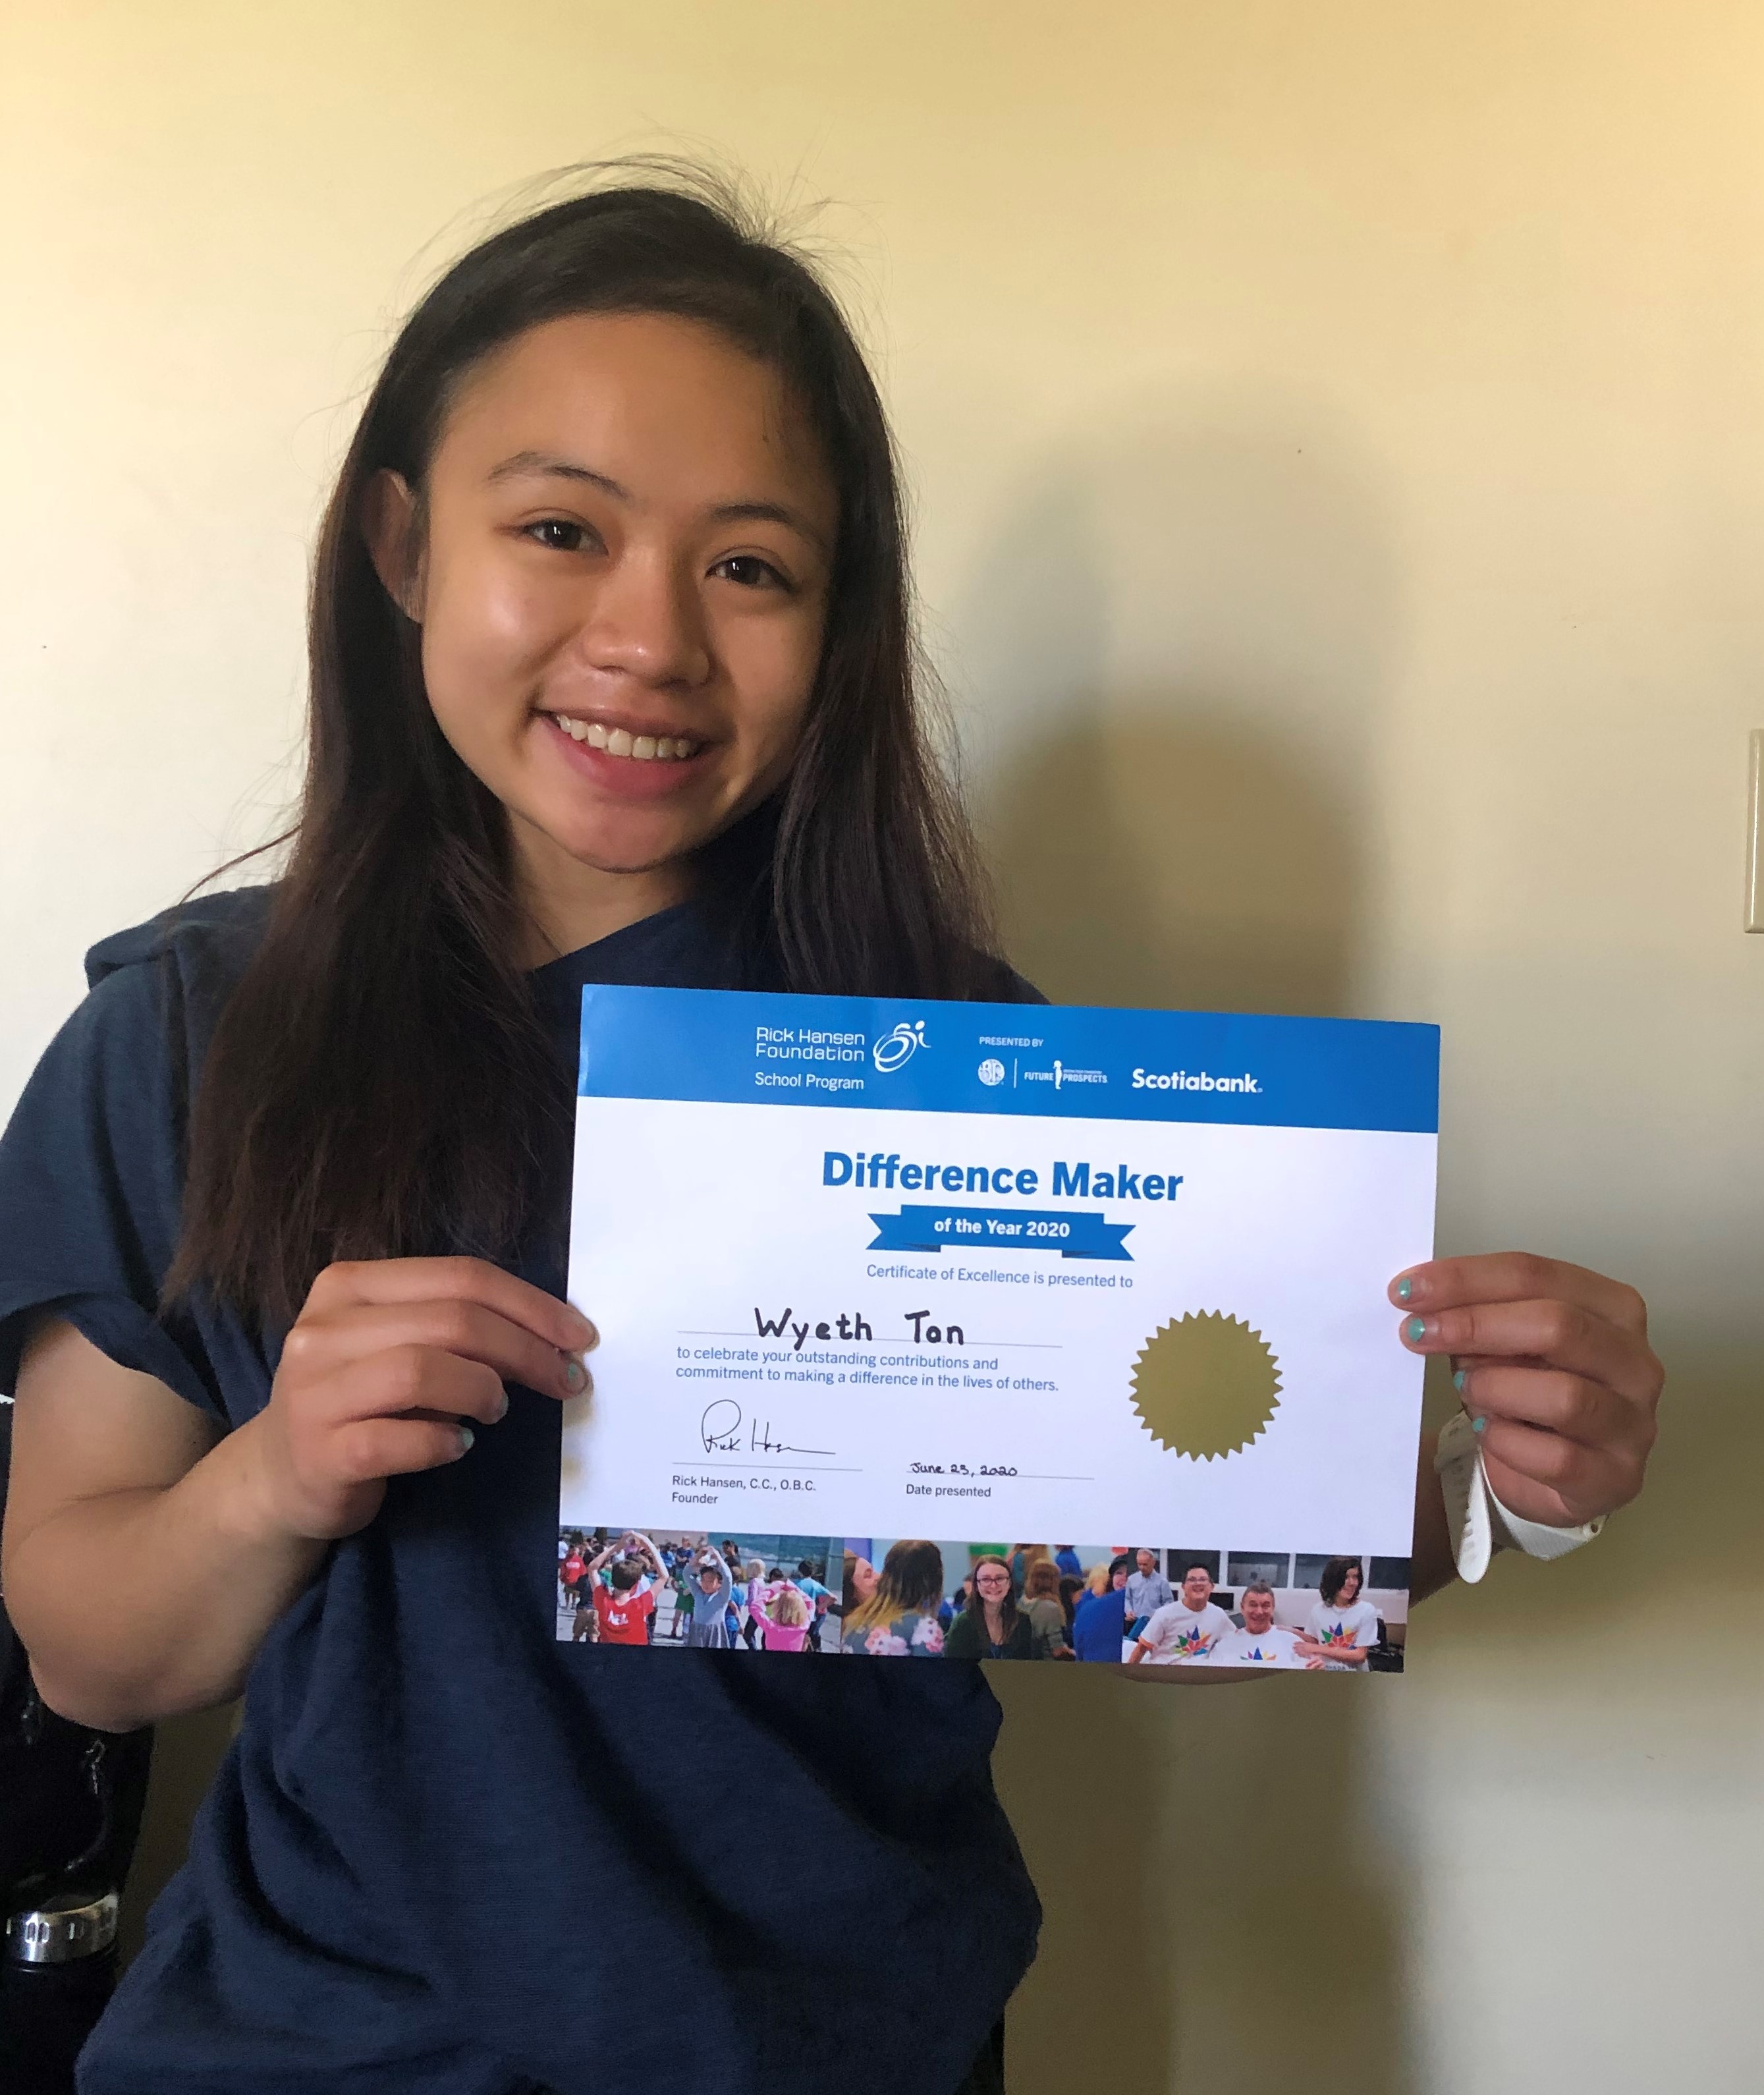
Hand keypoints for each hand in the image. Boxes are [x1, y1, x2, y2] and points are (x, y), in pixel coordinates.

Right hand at [249, 1257, 595, 1541]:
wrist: (280, 1476)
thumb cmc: (361, 1402)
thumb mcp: (396, 1345)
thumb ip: (454, 1327)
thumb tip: (552, 1334)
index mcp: (349, 1286)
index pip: (460, 1276)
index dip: (531, 1304)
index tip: (580, 1336)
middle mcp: (322, 1330)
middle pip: (451, 1320)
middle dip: (525, 1349)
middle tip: (566, 1380)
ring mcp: (314, 1391)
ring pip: (422, 1369)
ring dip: (482, 1390)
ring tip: (496, 1410)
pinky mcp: (318, 1453)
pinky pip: (399, 1438)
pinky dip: (443, 1441)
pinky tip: (459, 1445)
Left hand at [1392, 1253, 1660, 1527]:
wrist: (1552, 1475)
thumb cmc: (1528, 1395)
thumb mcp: (1504, 1344)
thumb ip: (1479, 1317)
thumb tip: (1423, 1303)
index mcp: (1612, 1309)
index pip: (1537, 1275)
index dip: (1466, 1279)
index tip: (1407, 1290)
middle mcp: (1635, 1362)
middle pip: (1557, 1325)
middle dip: (1475, 1325)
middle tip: (1417, 1334)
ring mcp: (1634, 1423)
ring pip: (1563, 1395)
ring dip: (1495, 1388)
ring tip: (1464, 1389)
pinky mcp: (1617, 1477)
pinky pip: (1557, 1457)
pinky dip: (1506, 1442)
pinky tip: (1487, 1432)